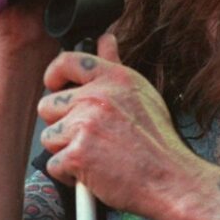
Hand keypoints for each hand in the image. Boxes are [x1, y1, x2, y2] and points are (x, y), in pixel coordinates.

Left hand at [37, 34, 197, 214]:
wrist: (170, 179)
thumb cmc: (157, 141)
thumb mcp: (142, 93)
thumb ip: (116, 65)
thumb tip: (105, 40)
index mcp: (114, 78)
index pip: (67, 61)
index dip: (54, 75)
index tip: (54, 85)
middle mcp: (97, 97)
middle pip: (48, 105)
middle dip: (62, 124)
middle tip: (90, 137)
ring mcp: (85, 125)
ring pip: (48, 137)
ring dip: (65, 151)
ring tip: (95, 156)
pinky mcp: (77, 155)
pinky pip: (53, 165)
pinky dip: (69, 175)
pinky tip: (93, 174)